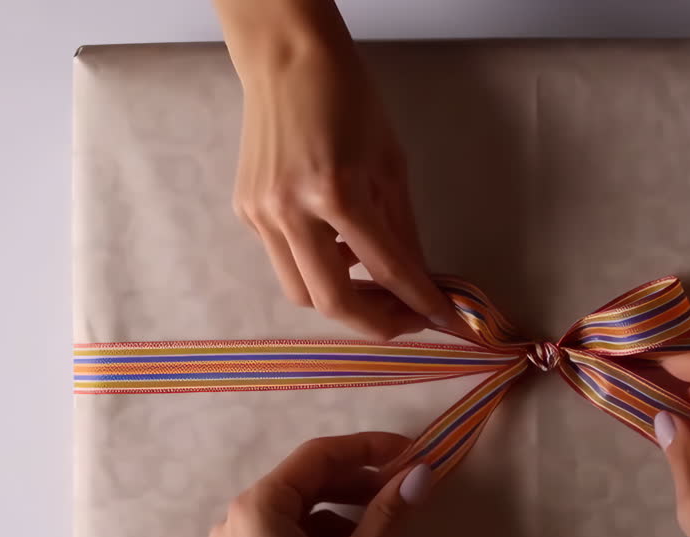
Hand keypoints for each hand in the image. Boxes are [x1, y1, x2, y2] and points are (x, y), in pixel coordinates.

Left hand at [211, 433, 433, 536]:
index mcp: (259, 508)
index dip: (369, 448)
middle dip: (366, 491)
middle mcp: (243, 517)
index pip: (319, 456)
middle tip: (410, 494)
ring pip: (312, 515)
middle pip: (314, 483)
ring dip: (358, 527)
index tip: (411, 451)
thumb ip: (388, 514)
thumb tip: (421, 472)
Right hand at [215, 0, 455, 338]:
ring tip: (376, 287)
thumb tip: (420, 280)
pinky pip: (285, 261)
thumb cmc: (349, 101)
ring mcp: (261, 215)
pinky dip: (318, 267)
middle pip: (331, 302)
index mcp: (336, 192)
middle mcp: (291, 211)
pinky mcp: (245, 213)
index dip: (419, 301)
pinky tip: (340, 250)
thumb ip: (403, 230)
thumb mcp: (391, 164)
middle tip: (407, 317)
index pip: (385, 268)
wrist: (287, 61)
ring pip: (302, 292)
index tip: (444, 320)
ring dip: (344, 300)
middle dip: (375, 322)